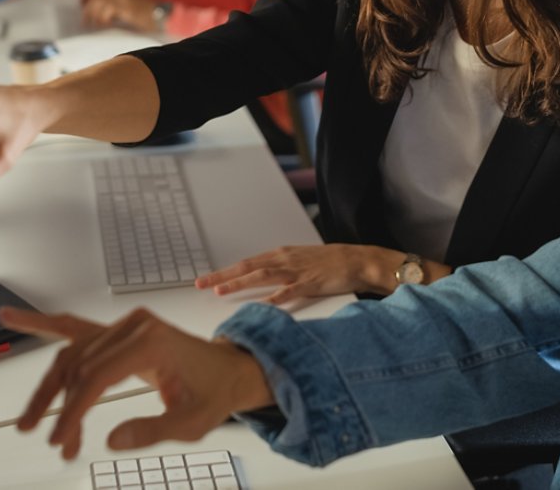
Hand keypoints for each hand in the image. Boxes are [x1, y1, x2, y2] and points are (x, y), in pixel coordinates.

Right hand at [0, 306, 273, 458]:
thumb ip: (152, 431)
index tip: (59, 439)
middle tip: (48, 440)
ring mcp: (124, 324)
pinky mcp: (118, 331)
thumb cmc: (212, 393)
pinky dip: (43, 325)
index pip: (98, 377)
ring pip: (72, 355)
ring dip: (51, 391)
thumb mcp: (191, 423)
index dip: (73, 411)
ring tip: (31, 423)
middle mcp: (134, 325)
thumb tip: (111, 439)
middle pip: (79, 366)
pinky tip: (11, 317)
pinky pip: (75, 328)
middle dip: (59, 407)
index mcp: (152, 342)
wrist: (228, 371)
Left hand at [81, 0, 159, 32]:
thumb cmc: (151, 7)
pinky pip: (106, 10)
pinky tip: (106, 24)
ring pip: (96, 0)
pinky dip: (103, 18)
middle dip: (86, 5)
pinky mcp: (125, 5)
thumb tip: (103, 8)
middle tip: (86, 18)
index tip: (84, 5)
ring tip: (95, 24)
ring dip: (93, 13)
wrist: (166, 10)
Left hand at [195, 244, 404, 303]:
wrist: (358, 260)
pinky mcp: (310, 283)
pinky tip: (260, 304)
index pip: (247, 263)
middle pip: (247, 267)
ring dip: (239, 283)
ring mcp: (296, 271)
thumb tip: (261, 280)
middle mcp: (285, 260)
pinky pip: (289, 291)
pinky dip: (273, 298)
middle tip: (201, 283)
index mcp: (281, 254)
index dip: (226, 271)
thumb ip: (281, 271)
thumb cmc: (331, 263)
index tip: (206, 279)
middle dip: (222, 275)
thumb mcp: (300, 262)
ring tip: (220, 291)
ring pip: (261, 276)